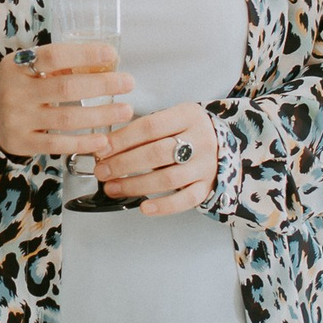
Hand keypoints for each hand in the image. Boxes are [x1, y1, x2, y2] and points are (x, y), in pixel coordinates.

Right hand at [0, 41, 132, 158]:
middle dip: (103, 85)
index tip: (112, 55)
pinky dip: (83, 143)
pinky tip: (103, 139)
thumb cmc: (16, 85)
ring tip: (125, 110)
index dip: (85, 54)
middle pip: (66, 88)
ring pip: (67, 118)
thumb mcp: (26, 67)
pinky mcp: (22, 142)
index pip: (54, 55)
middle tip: (128, 83)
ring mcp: (18, 119)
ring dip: (101, 115)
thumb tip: (104, 62)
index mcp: (17, 65)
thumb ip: (57, 65)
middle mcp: (15, 91)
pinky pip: (58, 144)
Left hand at [90, 101, 219, 215]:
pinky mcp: (208, 186)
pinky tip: (143, 207)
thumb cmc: (186, 131)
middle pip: (158, 153)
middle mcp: (200, 139)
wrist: (221, 143)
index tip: (102, 149)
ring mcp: (206, 165)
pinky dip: (163, 206)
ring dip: (136, 185)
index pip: (150, 127)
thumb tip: (106, 147)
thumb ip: (143, 131)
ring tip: (113, 188)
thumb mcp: (170, 119)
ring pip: (169, 178)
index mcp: (188, 116)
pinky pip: (186, 199)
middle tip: (102, 171)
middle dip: (124, 164)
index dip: (122, 139)